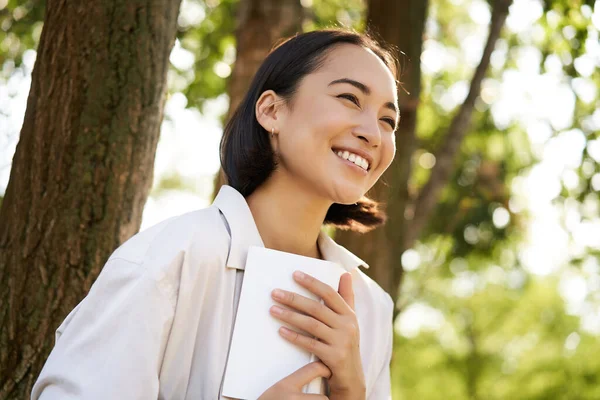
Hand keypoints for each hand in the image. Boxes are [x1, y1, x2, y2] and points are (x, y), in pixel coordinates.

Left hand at [270, 271, 365, 399]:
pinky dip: (295, 336)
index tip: (294, 275)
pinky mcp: (334, 357)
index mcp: (349, 314)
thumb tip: (346, 273)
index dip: (312, 283)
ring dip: (290, 315)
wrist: (352, 376)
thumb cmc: (345, 343)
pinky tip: (281, 330)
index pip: (329, 293)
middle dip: (294, 299)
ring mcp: (342, 341)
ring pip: (311, 324)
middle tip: (274, 293)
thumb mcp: (349, 320)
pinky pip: (310, 344)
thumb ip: (346, 297)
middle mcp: (348, 325)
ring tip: (272, 309)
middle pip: (316, 307)